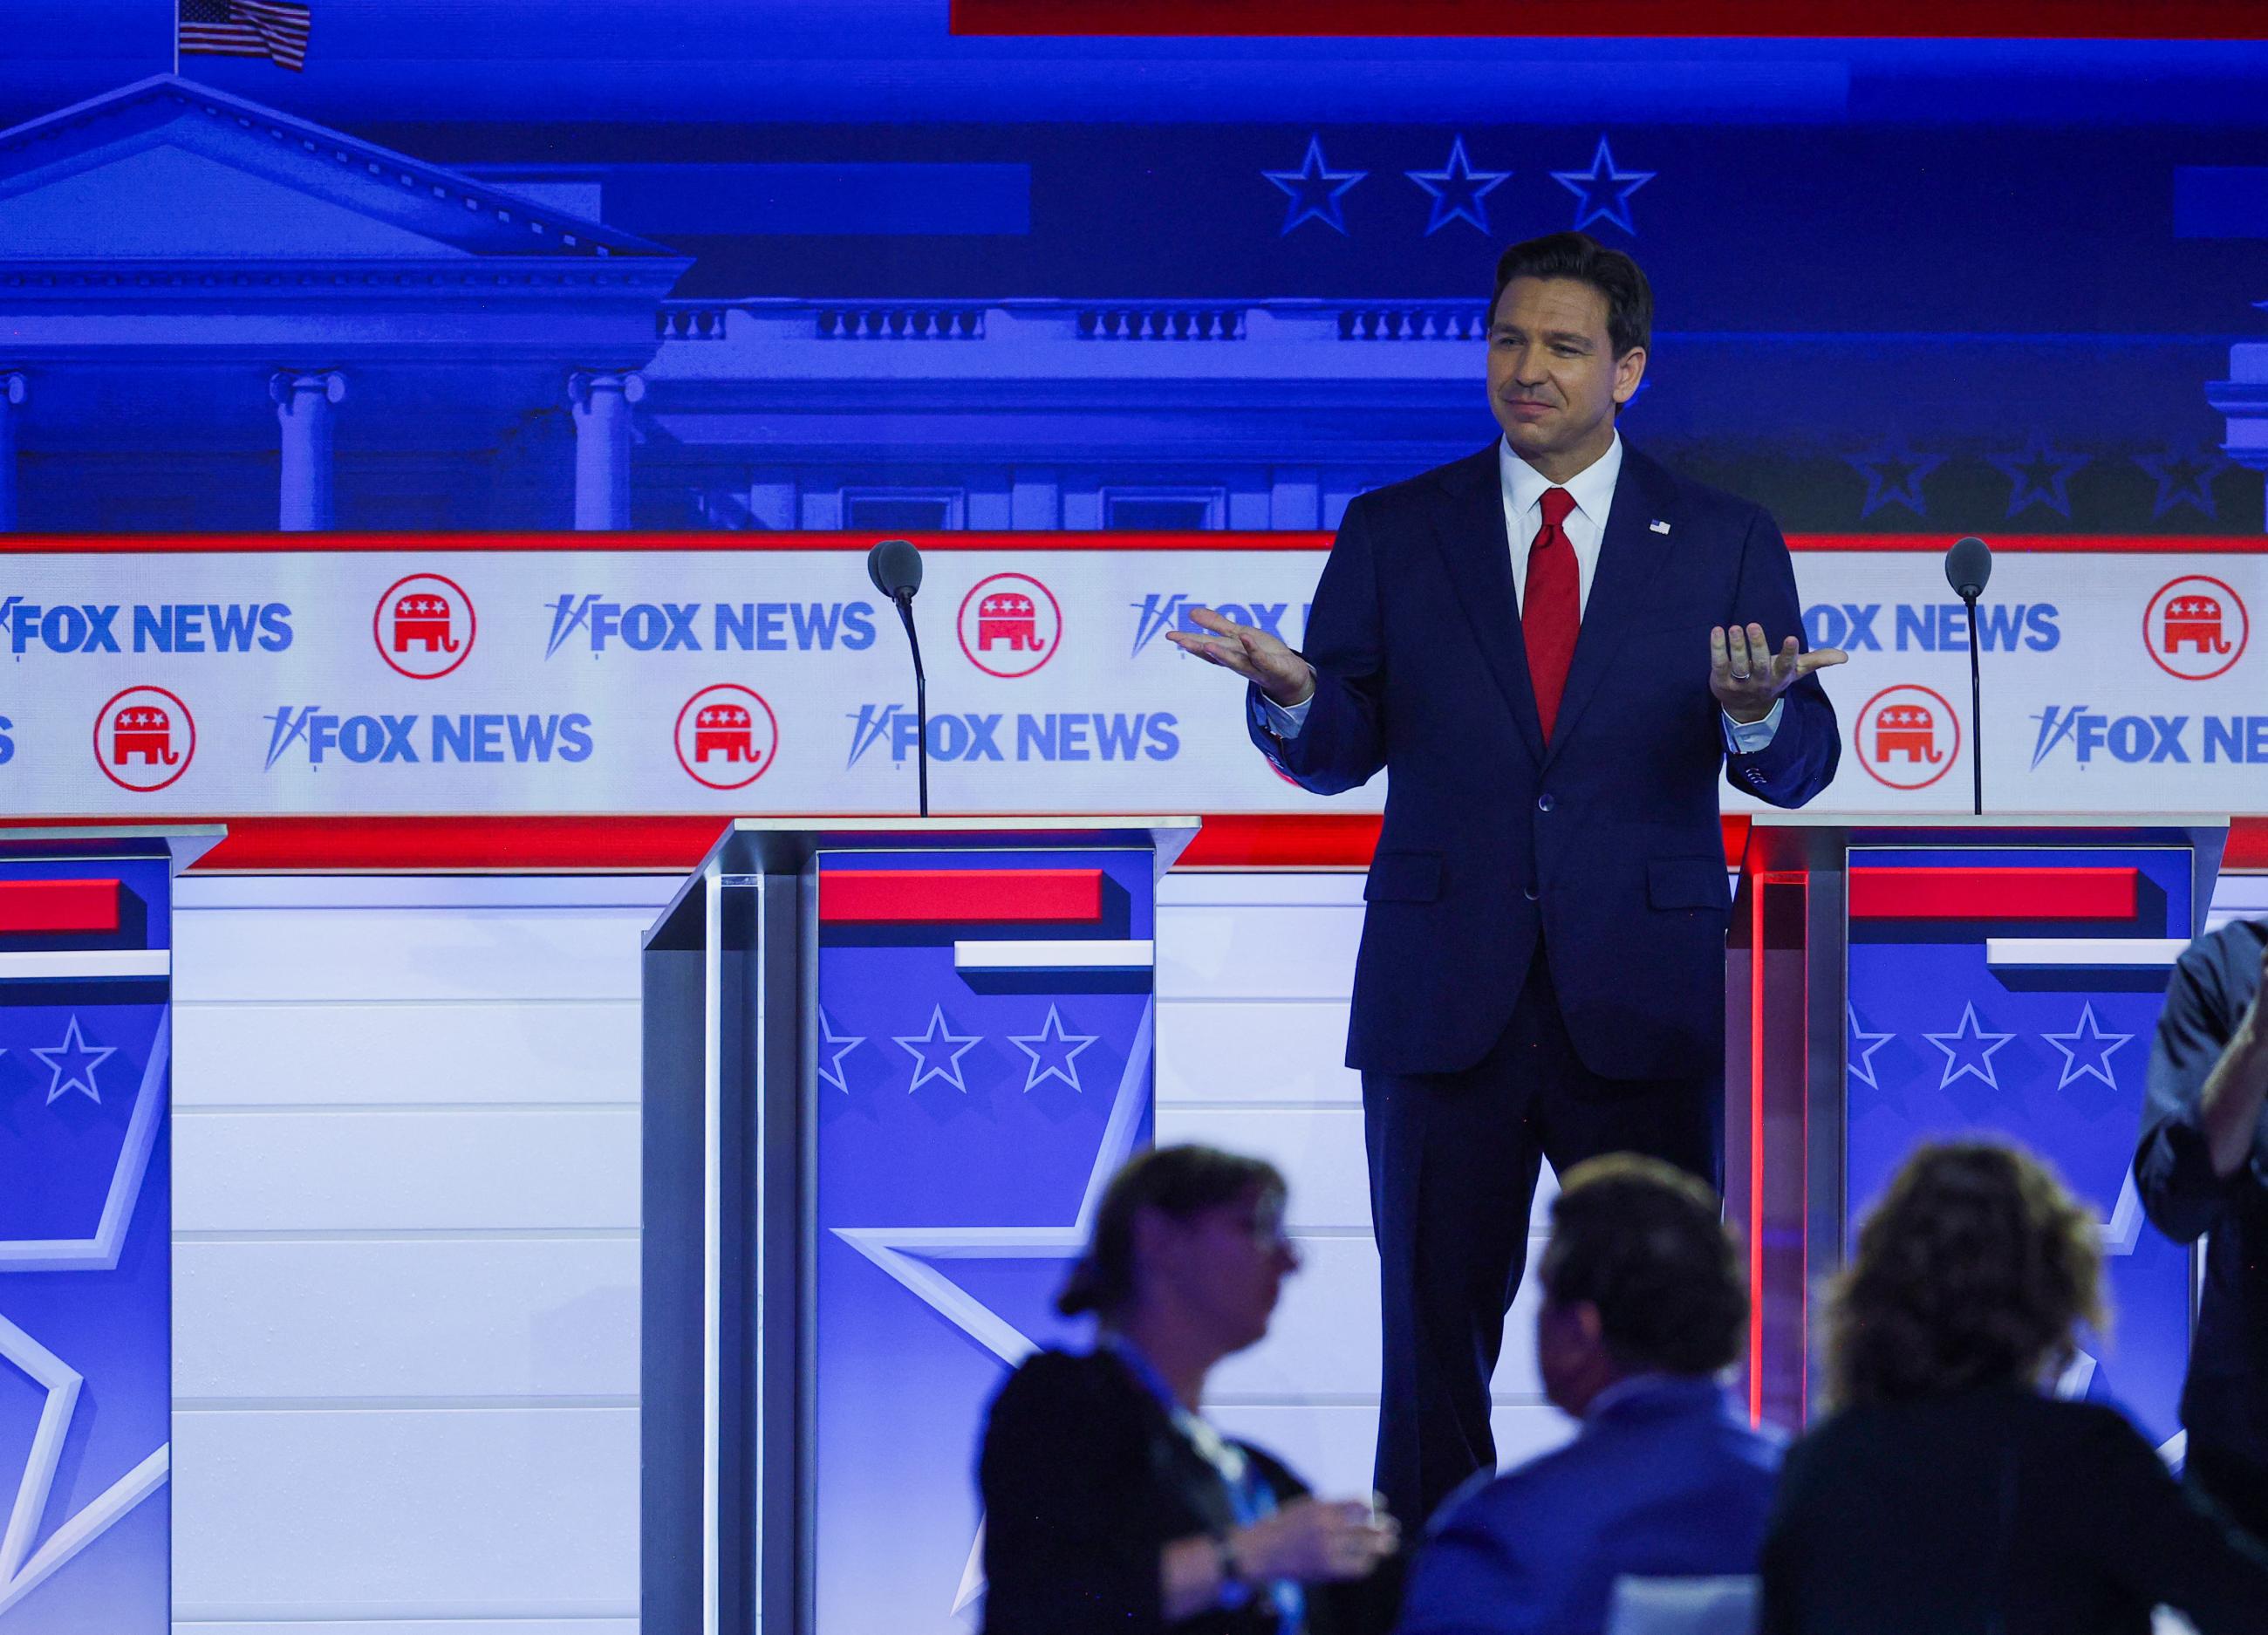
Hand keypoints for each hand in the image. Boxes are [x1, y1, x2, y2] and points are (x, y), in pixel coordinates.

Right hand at [1165, 607, 1316, 706]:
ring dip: (1222, 654)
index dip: (1188, 641)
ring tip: (1208, 644)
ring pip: (1236, 661)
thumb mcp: (1238, 635)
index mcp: (1228, 652)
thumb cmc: (1262, 653)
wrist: (1291, 675)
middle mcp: (1237, 661)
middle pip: (1216, 656)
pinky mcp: (1272, 667)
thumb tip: (1191, 613)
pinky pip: (1262, 658)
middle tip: (1179, 641)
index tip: (1170, 635)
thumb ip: (1216, 625)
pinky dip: (1254, 649)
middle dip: (1198, 648)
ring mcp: (1254, 666)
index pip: (1206, 648)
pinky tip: (1246, 637)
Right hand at [1230, 1497, 1398, 1584]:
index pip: (1358, 1502)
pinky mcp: (1327, 1569)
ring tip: (1389, 1545)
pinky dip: (1366, 1563)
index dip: (1374, 1504)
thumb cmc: (1282, 1527)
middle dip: (1383, 1527)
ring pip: (1365, 1547)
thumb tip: (1359, 1510)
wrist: (1261, 1551)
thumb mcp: (1304, 1507)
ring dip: (1381, 1546)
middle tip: (1393, 1527)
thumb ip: (1329, 1508)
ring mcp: (1328, 1549)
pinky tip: (1369, 1561)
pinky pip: (1356, 1567)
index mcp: (1320, 1507)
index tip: (1382, 1505)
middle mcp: (1326, 1526)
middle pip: (1366, 1526)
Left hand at [1710, 623, 1847, 723]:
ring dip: (1736, 646)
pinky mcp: (1720, 681)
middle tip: (1753, 625)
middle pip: (1760, 664)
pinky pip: (1719, 663)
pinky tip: (1717, 631)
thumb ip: (1817, 661)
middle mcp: (1760, 681)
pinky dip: (1717, 648)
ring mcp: (1740, 683)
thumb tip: (1845, 657)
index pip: (1786, 666)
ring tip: (1735, 627)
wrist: (1745, 708)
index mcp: (1780, 677)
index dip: (1789, 653)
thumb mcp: (1795, 671)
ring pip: (1738, 664)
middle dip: (1757, 645)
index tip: (1791, 638)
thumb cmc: (1773, 679)